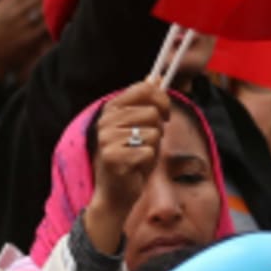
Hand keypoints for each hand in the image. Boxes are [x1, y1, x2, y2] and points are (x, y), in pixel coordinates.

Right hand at [83, 82, 170, 255]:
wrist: (116, 194)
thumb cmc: (132, 159)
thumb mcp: (141, 127)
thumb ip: (147, 103)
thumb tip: (155, 77)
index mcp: (112, 109)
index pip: (144, 88)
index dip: (162, 100)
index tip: (164, 115)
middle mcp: (106, 121)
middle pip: (152, 112)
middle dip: (159, 130)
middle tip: (147, 143)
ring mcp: (107, 139)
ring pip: (153, 133)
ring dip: (153, 147)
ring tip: (139, 156)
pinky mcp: (112, 157)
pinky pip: (149, 152)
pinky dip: (148, 162)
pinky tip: (135, 168)